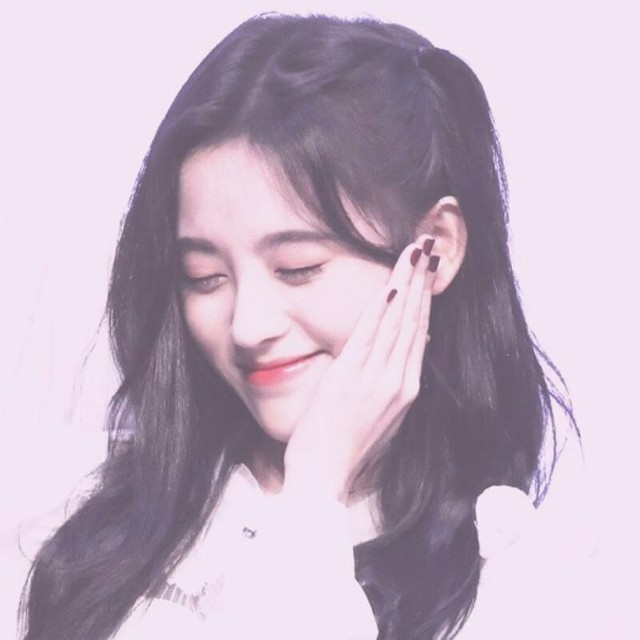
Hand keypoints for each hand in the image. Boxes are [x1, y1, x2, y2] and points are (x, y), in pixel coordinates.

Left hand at [283, 235, 438, 501]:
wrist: (324, 473)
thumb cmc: (349, 444)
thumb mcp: (385, 413)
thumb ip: (399, 377)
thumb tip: (418, 341)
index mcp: (406, 389)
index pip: (421, 332)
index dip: (426, 297)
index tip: (429, 269)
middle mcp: (399, 381)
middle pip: (415, 321)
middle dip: (423, 280)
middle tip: (429, 245)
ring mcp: (377, 380)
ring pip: (398, 322)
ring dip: (407, 283)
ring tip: (416, 251)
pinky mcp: (351, 379)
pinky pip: (370, 336)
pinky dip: (381, 310)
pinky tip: (391, 285)